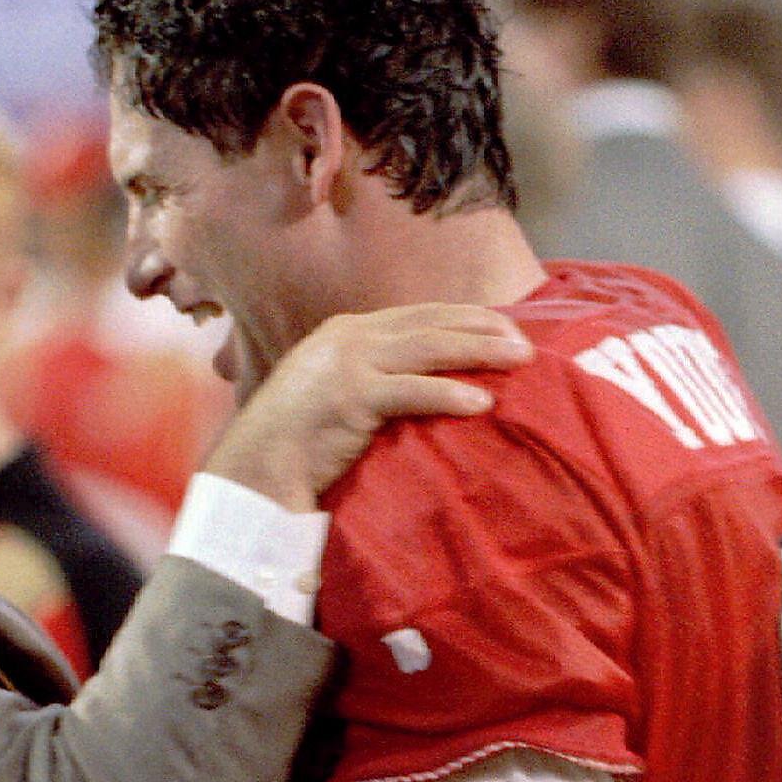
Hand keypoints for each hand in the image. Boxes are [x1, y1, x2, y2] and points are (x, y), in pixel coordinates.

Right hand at [203, 303, 533, 508]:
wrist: (255, 467)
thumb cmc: (296, 442)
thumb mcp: (334, 393)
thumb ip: (371, 379)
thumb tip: (421, 383)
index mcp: (345, 332)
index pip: (418, 314)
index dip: (465, 317)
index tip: (504, 327)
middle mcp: (348, 337)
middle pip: (431, 324)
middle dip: (483, 329)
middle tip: (526, 343)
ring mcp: (348, 363)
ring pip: (429, 348)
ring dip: (479, 351)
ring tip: (519, 362)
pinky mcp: (351, 396)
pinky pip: (413, 391)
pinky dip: (450, 395)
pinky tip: (482, 403)